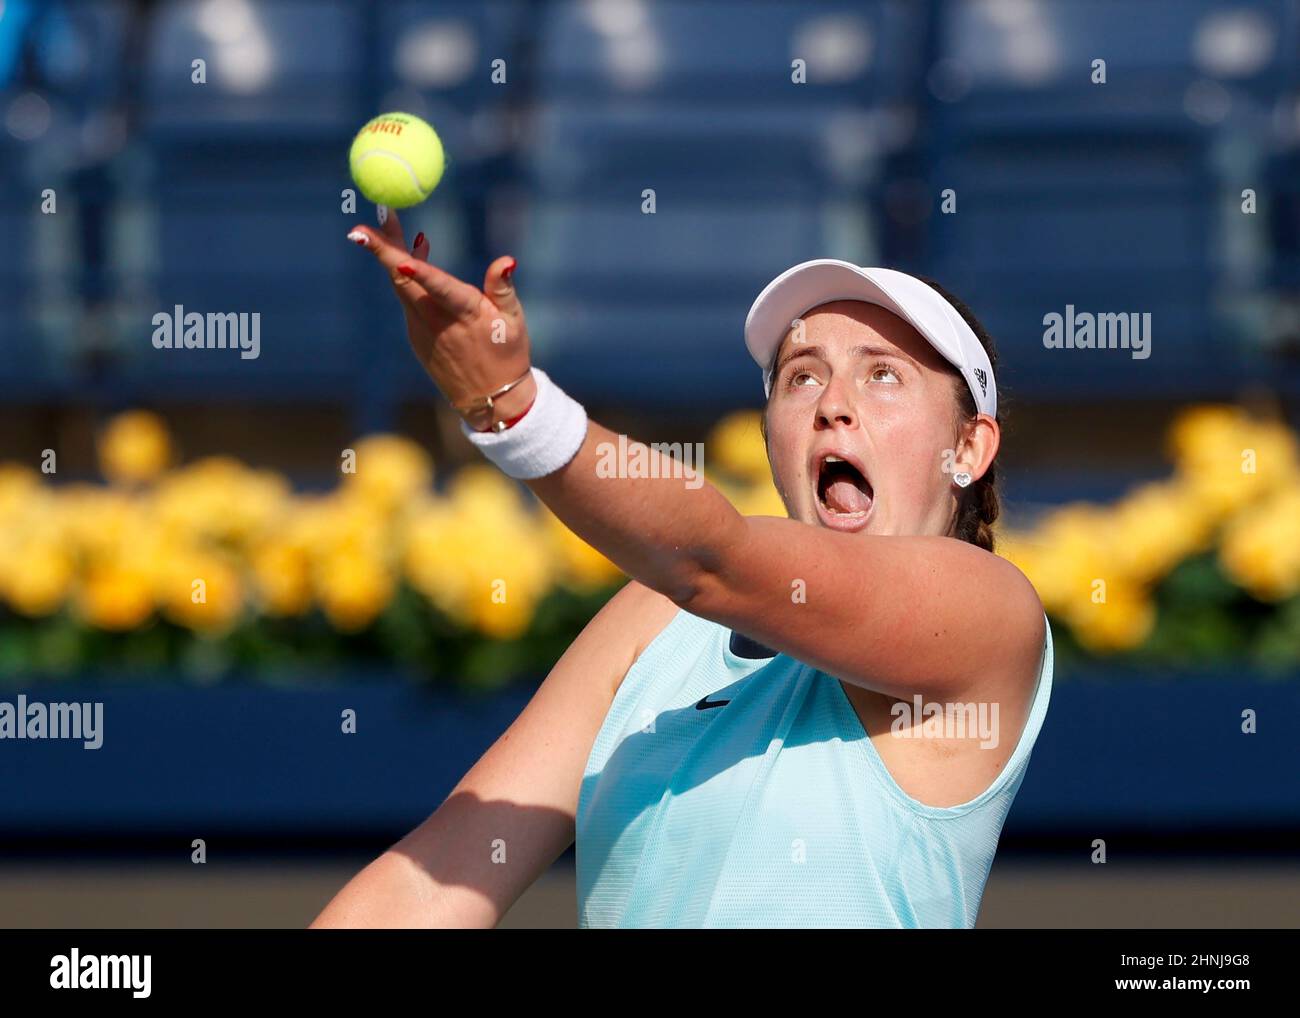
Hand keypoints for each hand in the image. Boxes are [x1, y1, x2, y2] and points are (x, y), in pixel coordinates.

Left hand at [347, 209, 534, 426]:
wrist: (491, 400)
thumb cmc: (508, 355)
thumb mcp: (514, 322)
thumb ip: (503, 288)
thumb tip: (506, 261)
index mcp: (464, 314)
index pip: (435, 287)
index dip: (415, 269)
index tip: (394, 253)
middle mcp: (436, 323)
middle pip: (403, 279)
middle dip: (387, 244)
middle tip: (380, 211)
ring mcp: (421, 331)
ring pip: (401, 287)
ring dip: (394, 255)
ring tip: (392, 223)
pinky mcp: (416, 337)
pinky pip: (407, 300)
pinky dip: (407, 277)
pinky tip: (412, 259)